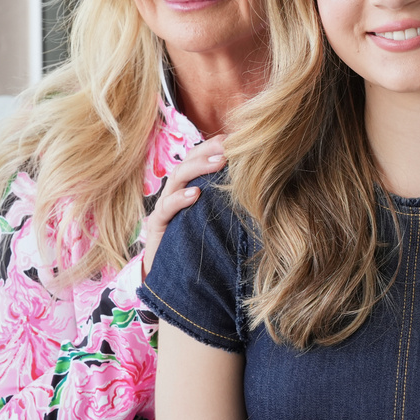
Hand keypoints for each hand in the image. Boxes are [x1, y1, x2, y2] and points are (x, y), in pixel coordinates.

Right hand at [142, 134, 225, 278]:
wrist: (177, 281)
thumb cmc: (202, 246)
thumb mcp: (218, 220)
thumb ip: (230, 203)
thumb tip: (263, 187)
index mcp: (190, 187)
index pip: (198, 158)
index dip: (213, 146)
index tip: (235, 138)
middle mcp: (176, 193)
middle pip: (187, 162)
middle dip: (207, 151)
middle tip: (229, 146)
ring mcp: (165, 208)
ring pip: (176, 178)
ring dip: (198, 168)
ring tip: (219, 163)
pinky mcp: (157, 227)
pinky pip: (166, 208)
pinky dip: (180, 199)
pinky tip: (195, 194)